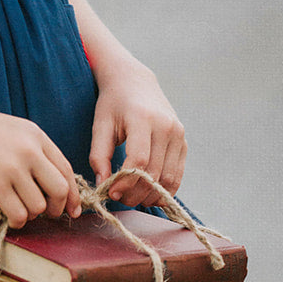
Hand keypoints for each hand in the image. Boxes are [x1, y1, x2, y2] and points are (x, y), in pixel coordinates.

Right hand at [0, 98, 82, 228]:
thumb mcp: (13, 129)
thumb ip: (34, 150)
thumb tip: (54, 185)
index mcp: (35, 134)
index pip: (66, 169)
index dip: (73, 194)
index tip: (72, 209)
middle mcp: (28, 149)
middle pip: (60, 189)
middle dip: (57, 208)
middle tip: (47, 214)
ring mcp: (11, 167)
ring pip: (38, 206)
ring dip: (32, 214)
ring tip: (19, 208)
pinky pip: (18, 214)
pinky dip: (17, 221)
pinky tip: (9, 215)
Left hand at [89, 56, 186, 206]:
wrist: (135, 82)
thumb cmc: (113, 103)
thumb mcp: (100, 125)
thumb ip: (99, 155)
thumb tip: (103, 185)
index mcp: (143, 118)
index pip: (139, 159)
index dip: (126, 182)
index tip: (111, 193)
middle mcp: (166, 126)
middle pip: (155, 172)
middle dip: (136, 192)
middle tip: (120, 199)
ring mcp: (178, 134)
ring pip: (169, 178)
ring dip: (151, 195)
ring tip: (132, 198)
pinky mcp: (184, 142)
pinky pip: (178, 174)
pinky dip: (165, 190)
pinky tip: (149, 194)